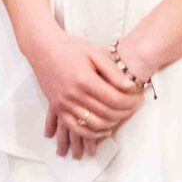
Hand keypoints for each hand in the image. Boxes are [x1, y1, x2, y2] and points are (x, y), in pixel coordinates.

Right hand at [24, 22, 142, 154]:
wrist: (42, 48)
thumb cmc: (69, 47)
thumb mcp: (95, 53)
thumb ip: (113, 71)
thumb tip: (130, 87)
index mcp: (84, 80)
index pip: (116, 100)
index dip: (131, 102)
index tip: (139, 98)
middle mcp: (73, 94)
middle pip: (107, 113)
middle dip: (126, 112)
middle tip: (134, 106)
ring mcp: (63, 103)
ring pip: (94, 124)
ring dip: (112, 123)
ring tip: (121, 115)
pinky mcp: (57, 107)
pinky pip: (76, 128)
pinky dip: (92, 133)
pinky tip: (104, 130)